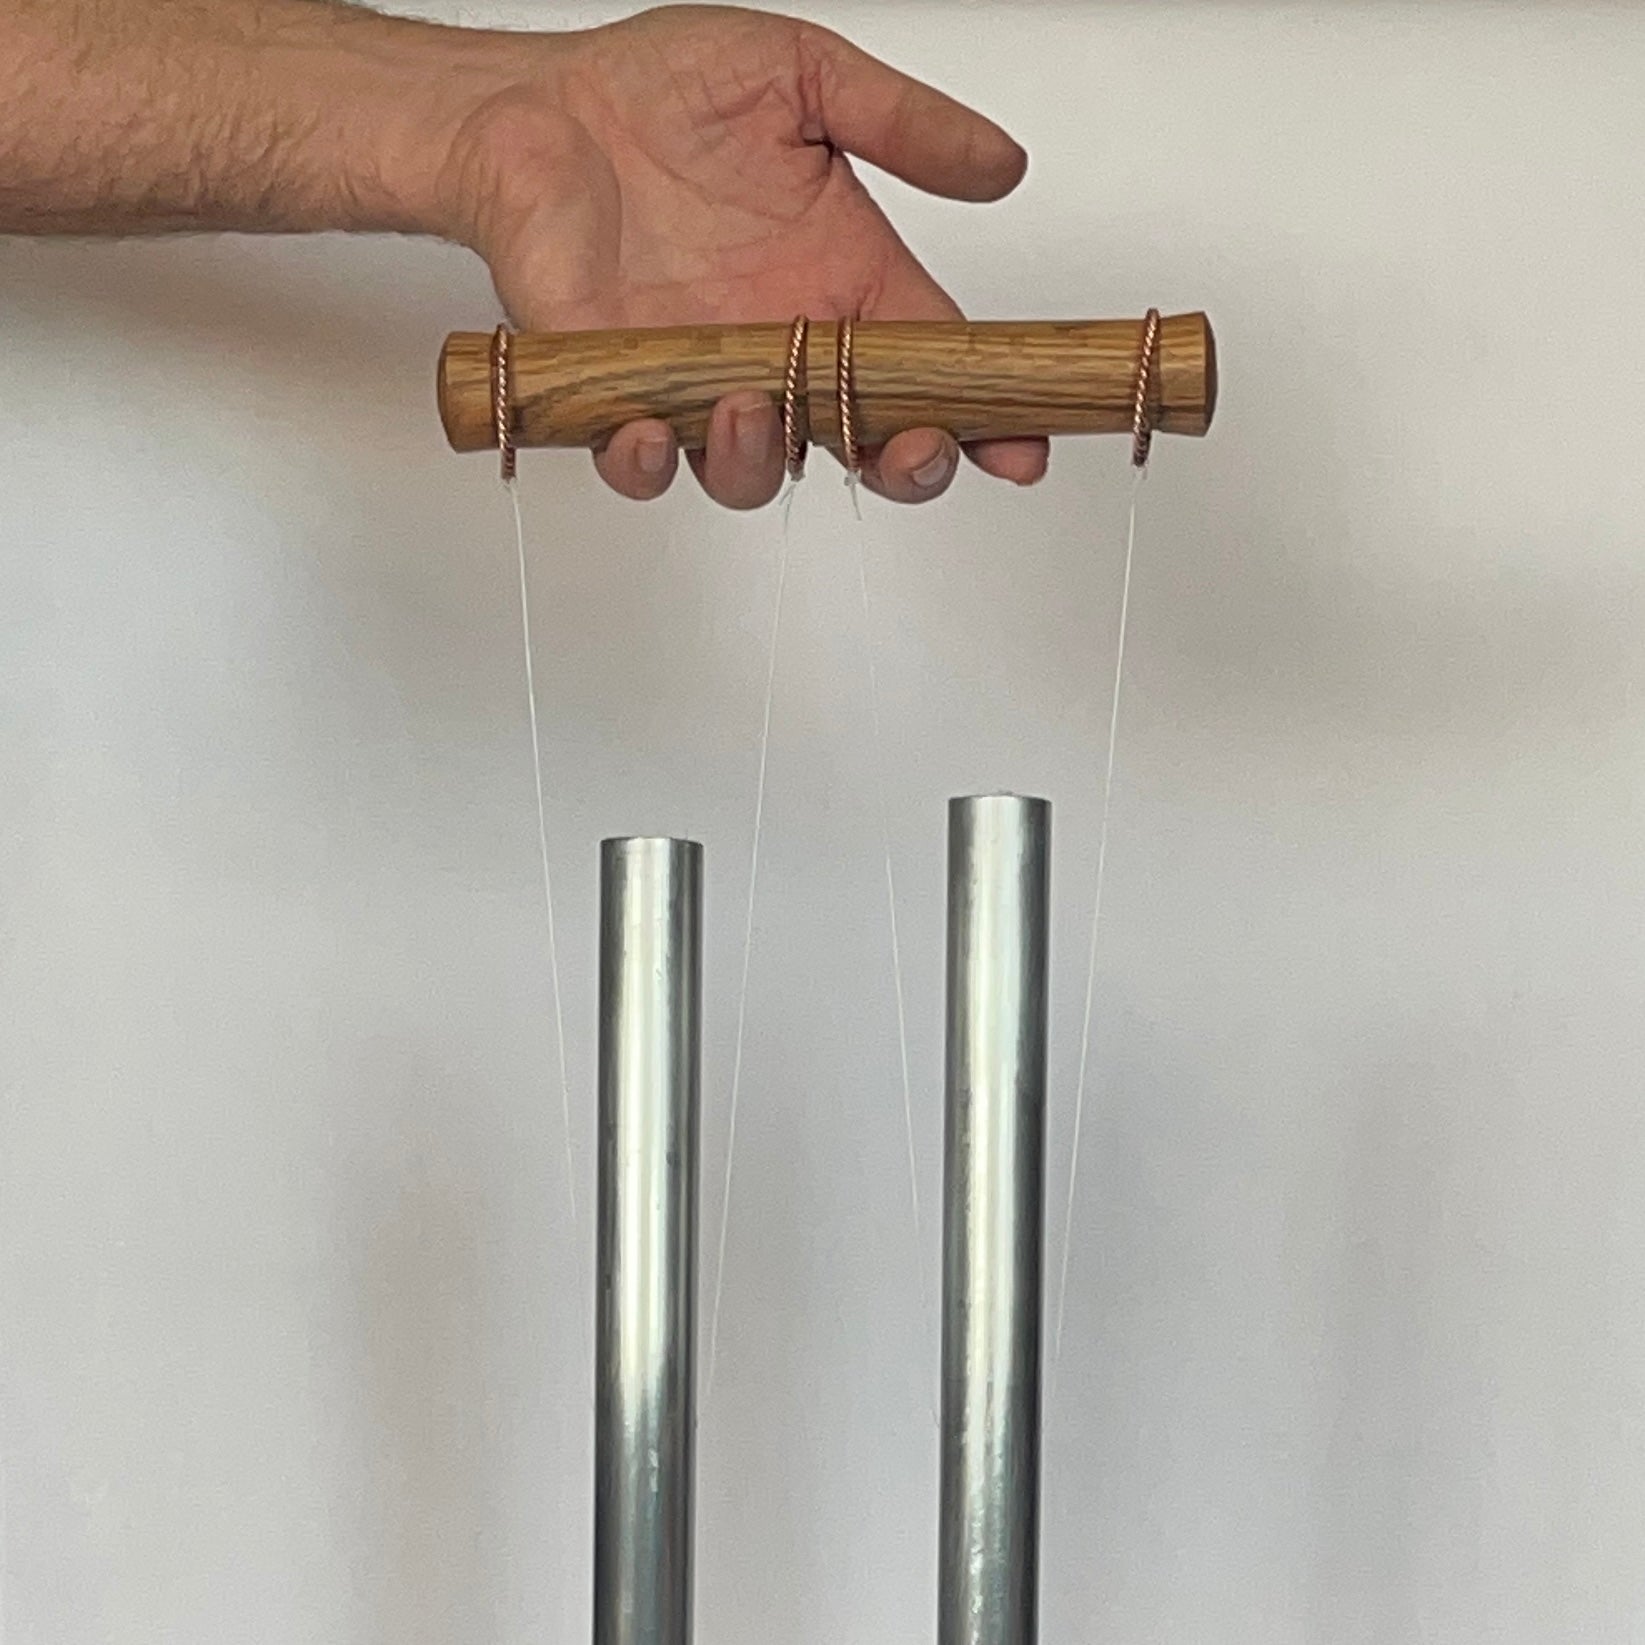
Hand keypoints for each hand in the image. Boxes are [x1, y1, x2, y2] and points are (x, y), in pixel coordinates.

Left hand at [440, 5, 1047, 507]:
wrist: (533, 105)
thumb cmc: (658, 92)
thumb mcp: (802, 78)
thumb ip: (901, 125)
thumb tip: (1003, 165)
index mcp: (839, 287)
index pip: (930, 373)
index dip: (981, 417)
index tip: (1019, 445)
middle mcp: (780, 350)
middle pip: (861, 445)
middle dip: (900, 467)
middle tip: (912, 450)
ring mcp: (701, 380)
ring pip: (753, 471)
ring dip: (763, 462)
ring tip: (750, 410)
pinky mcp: (617, 392)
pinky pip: (641, 462)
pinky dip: (647, 464)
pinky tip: (650, 433)